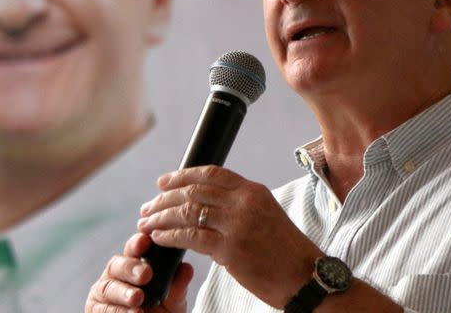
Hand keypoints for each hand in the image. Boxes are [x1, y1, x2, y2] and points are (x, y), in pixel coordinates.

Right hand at [86, 233, 193, 312]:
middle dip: (130, 267)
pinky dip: (117, 311)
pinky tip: (132, 312)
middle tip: (146, 273)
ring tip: (138, 298)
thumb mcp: (174, 300)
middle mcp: (116, 274)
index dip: (138, 243)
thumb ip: (177, 286)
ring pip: (108, 287)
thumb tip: (187, 268)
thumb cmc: (161, 311)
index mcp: (134, 263)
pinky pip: (102, 309)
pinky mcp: (95, 309)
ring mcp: (104, 292)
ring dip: (123, 292)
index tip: (146, 241)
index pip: (134, 248)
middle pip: (116, 264)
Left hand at [137, 165, 322, 307]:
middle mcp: (244, 202)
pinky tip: (158, 237)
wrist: (305, 278)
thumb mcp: (265, 215)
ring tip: (146, 223)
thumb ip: (238, 205)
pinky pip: (189, 237)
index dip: (182, 175)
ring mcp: (237, 225)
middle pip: (194, 190)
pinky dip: (169, 235)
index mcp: (253, 191)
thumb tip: (205, 203)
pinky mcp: (230, 249)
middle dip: (164, 198)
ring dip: (161, 216)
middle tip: (147, 206)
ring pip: (187, 211)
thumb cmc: (284, 251)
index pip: (210, 173)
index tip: (162, 182)